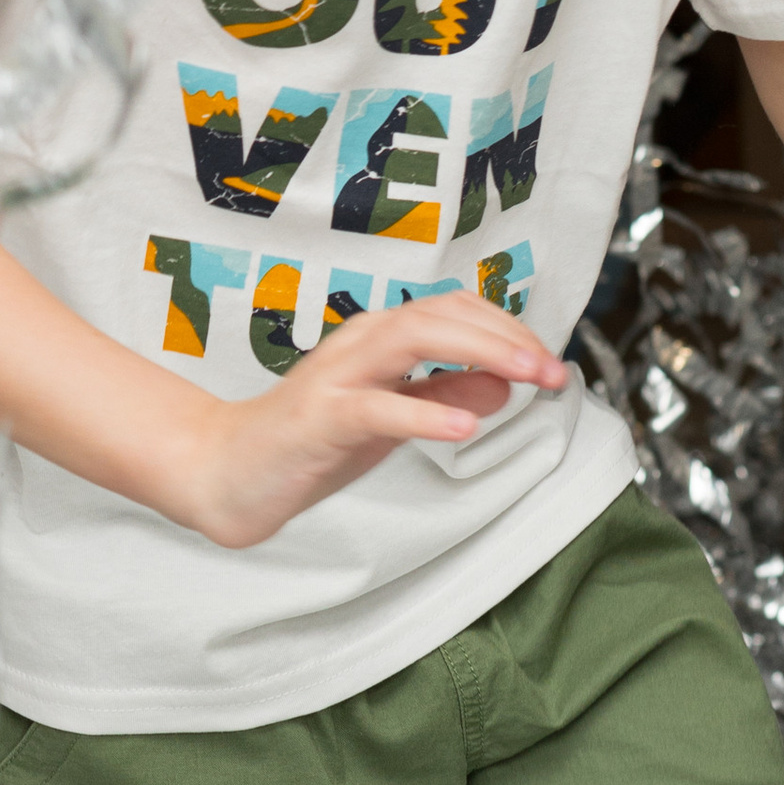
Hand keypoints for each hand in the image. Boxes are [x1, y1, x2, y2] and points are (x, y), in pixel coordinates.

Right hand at [182, 297, 568, 550]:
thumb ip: (444, 397)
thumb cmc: (311, 443)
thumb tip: (505, 386)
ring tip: (526, 377)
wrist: (229, 473)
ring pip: (410, 340)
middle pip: (439, 314)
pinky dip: (423, 414)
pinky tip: (463, 429)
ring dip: (476, 354)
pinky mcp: (318, 418)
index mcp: (379, 340)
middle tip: (554, 369)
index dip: (508, 329)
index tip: (550, 362)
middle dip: (505, 336)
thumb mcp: (394, 419)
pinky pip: (375, 408)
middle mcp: (359, 344)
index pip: (454, 311)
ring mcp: (336, 377)